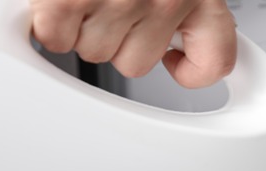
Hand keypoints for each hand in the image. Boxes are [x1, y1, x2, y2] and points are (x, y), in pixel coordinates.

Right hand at [30, 0, 236, 87]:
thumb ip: (186, 11)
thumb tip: (186, 48)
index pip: (215, 62)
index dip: (193, 68)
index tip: (180, 62)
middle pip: (138, 64)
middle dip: (121, 38)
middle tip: (111, 4)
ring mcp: (120, 1)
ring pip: (98, 53)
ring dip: (85, 28)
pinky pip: (57, 38)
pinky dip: (51, 22)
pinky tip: (59, 2)